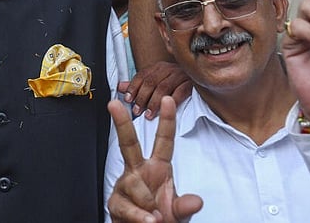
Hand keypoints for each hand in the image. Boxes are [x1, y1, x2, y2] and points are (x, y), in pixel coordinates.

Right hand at [107, 97, 202, 222]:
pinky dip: (139, 216)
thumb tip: (196, 201)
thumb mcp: (178, 212)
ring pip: (134, 184)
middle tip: (114, 104)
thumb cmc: (162, 218)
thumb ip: (185, 206)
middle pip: (129, 143)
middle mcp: (139, 172)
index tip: (168, 100)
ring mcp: (125, 185)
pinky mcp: (116, 202)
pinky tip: (147, 221)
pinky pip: (127, 206)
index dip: (167, 121)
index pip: (163, 142)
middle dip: (121, 123)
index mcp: (157, 168)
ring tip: (156, 218)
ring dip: (148, 204)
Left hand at [118, 62, 192, 119]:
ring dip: (154, 102)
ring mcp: (180, 75)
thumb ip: (138, 85)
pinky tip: (166, 111)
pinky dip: (172, 102)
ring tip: (148, 114)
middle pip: (151, 81)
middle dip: (142, 97)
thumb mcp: (155, 82)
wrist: (200, 77)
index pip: (142, 75)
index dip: (133, 87)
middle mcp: (168, 69)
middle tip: (137, 111)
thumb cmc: (174, 82)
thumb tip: (120, 87)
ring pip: (163, 87)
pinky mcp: (192, 84)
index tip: (127, 99)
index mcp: (158, 67)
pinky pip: (180, 92)